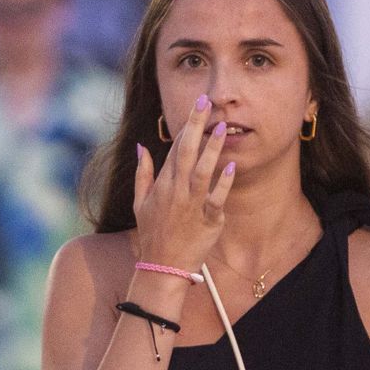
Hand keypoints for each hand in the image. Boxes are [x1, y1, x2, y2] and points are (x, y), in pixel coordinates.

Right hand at [133, 94, 236, 273]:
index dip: (186, 126)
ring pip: (202, 171)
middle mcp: (176, 191)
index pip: (175, 149)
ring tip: (223, 127)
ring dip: (212, 149)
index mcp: (162, 185)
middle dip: (196, 125)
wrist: (162, 267)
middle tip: (206, 102)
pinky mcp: (208, 221)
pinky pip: (216, 198)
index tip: (197, 106)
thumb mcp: (139, 203)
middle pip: (186, 152)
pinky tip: (230, 166)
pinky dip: (223, 183)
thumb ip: (142, 173)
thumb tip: (142, 146)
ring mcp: (192, 205)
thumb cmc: (152, 234)